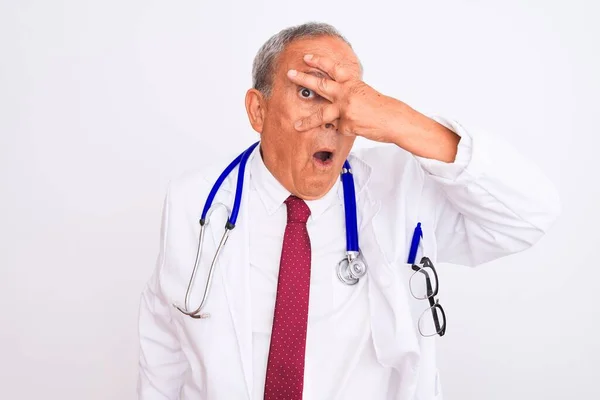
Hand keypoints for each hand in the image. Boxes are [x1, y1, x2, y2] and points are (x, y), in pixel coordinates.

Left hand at [287, 54, 408, 143]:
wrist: (394, 119)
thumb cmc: (381, 107)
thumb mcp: (364, 93)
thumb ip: (348, 92)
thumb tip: (335, 95)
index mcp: (352, 83)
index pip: (332, 68)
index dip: (318, 61)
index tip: (306, 58)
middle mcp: (346, 93)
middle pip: (320, 84)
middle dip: (303, 78)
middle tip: (290, 73)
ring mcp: (345, 108)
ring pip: (321, 114)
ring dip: (307, 121)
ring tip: (296, 124)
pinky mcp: (347, 124)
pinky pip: (340, 129)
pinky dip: (345, 130)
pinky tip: (356, 128)